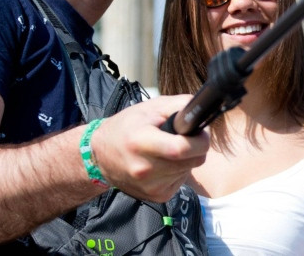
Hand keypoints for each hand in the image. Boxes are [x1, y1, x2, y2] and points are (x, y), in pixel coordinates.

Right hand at [91, 95, 209, 202]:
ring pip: (189, 170)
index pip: (181, 148)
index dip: (199, 140)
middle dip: (196, 147)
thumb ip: (179, 106)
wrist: (100, 156)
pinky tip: (163, 162)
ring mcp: (150, 186)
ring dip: (186, 159)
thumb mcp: (151, 107)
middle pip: (192, 161)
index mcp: (140, 143)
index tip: (200, 132)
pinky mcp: (157, 197)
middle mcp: (144, 169)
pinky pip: (182, 180)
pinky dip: (179, 170)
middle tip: (184, 138)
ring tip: (167, 149)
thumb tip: (202, 114)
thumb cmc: (127, 127)